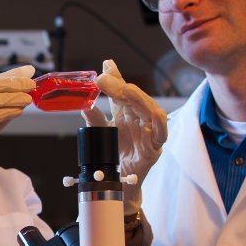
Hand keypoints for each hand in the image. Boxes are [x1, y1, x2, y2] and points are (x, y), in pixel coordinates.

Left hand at [83, 59, 167, 213]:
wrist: (120, 179)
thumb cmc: (115, 151)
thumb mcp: (101, 132)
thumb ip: (94, 117)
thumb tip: (85, 102)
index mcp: (125, 110)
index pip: (120, 90)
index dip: (114, 77)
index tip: (105, 66)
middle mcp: (138, 116)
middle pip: (133, 98)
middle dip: (119, 87)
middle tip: (104, 80)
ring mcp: (148, 131)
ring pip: (149, 111)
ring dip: (139, 99)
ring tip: (128, 90)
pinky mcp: (154, 147)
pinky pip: (160, 135)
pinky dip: (160, 125)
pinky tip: (157, 115)